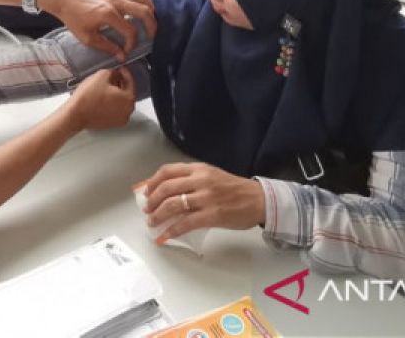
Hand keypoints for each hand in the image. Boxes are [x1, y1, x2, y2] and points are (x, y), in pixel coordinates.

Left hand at [39, 0, 155, 61]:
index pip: (130, 31)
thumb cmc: (73, 19)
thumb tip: (121, 56)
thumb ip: (106, 47)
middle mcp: (116, 2)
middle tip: (151, 36)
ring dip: (150, 8)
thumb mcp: (87, 37)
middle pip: (144, 11)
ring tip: (150, 20)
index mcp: (108, 15)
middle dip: (152, 25)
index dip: (132, 44)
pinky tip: (139, 7)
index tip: (127, 51)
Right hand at [65, 67, 134, 130]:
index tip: (120, 68)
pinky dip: (111, 102)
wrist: (76, 114)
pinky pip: (115, 109)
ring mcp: (120, 119)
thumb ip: (112, 72)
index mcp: (128, 99)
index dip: (124, 72)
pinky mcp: (111, 124)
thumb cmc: (88, 97)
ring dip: (115, 93)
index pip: (130, 82)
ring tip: (105, 86)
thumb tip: (115, 74)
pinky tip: (102, 97)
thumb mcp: (101, 75)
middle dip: (120, 83)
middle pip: (126, 92)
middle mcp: (127, 111)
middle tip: (112, 76)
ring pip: (120, 102)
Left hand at [139, 162, 265, 242]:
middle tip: (147, 210)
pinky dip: (172, 230)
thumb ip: (191, 180)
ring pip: (173, 205)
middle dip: (152, 200)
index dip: (152, 182)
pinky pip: (186, 223)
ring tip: (152, 222)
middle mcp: (201, 180)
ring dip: (158, 215)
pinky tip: (165, 235)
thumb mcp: (211, 175)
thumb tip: (166, 191)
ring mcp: (206, 197)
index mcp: (199, 169)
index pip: (168, 171)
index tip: (145, 192)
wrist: (258, 199)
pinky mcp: (212, 215)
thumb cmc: (234, 189)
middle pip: (166, 188)